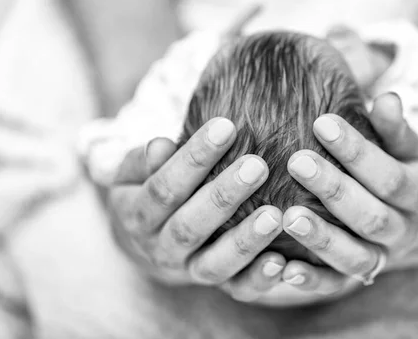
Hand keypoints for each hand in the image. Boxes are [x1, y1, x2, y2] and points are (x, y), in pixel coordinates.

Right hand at [106, 117, 287, 301]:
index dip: (193, 159)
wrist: (149, 242)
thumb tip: (160, 145)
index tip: (225, 126)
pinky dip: (259, 280)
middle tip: (257, 165)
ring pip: (214, 264)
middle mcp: (161, 249)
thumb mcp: (135, 173)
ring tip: (275, 215)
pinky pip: (236, 290)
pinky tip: (282, 263)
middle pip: (190, 227)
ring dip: (245, 241)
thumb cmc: (150, 190)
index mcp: (137, 215)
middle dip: (224, 196)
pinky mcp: (218, 285)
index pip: (164, 187)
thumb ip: (145, 160)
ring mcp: (189, 271)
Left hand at [278, 93, 417, 295]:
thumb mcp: (411, 147)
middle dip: (333, 189)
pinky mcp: (360, 276)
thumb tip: (387, 97)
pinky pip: (337, 284)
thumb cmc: (407, 170)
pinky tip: (283, 270)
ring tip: (286, 217)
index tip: (321, 122)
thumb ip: (395, 128)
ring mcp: (383, 258)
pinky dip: (312, 281)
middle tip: (297, 162)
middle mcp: (405, 231)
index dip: (356, 151)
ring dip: (321, 239)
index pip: (389, 175)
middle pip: (370, 216)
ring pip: (355, 256)